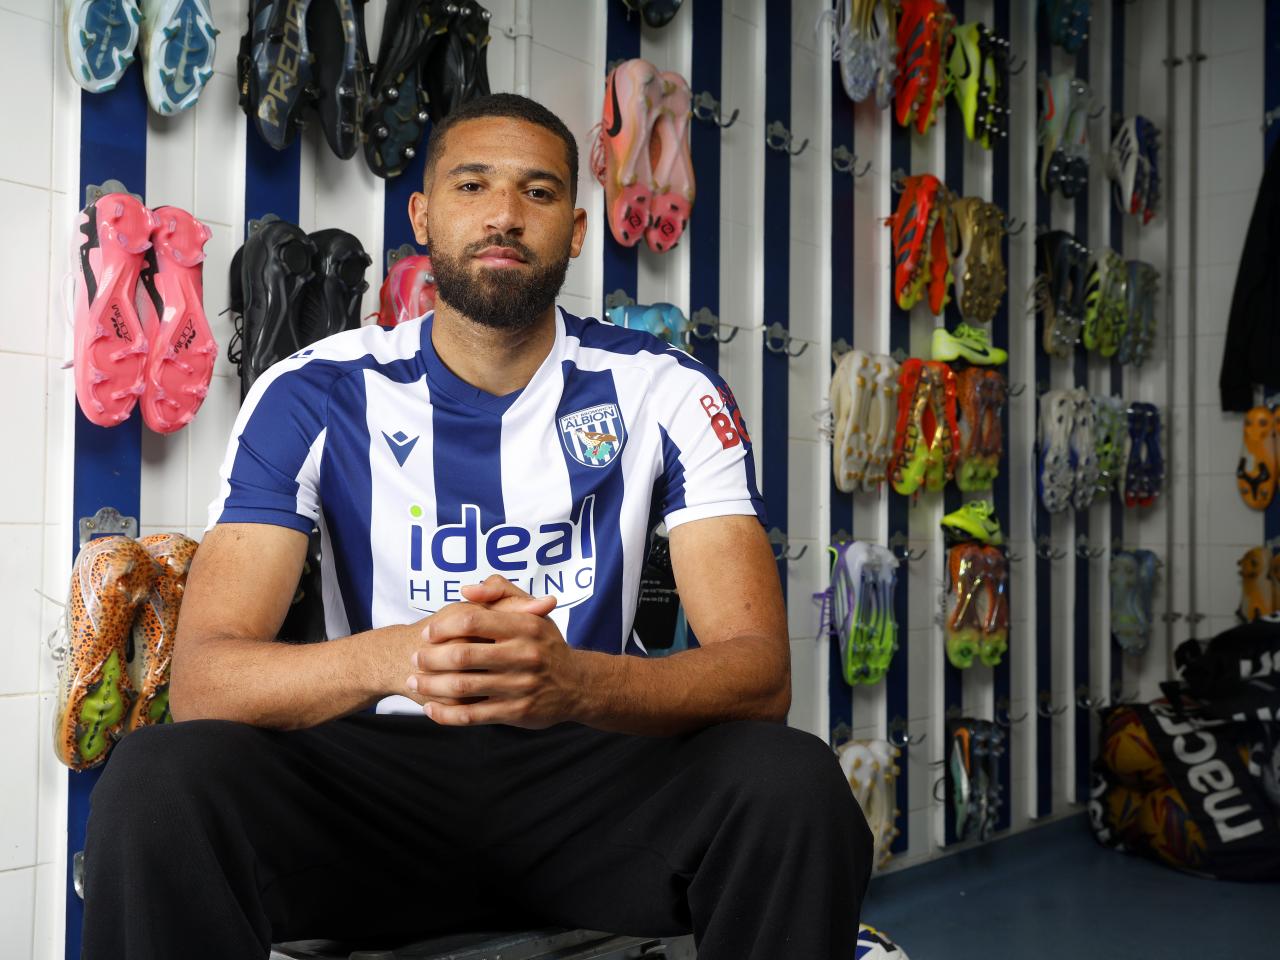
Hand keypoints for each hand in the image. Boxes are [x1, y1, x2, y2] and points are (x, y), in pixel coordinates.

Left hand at [406, 577, 578, 726]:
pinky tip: (431, 709)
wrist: (578, 685)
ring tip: (415, 682)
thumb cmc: (545, 645)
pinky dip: (446, 713)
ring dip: (431, 685)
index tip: (427, 632)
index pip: (472, 620)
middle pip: (462, 655)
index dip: (442, 626)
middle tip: (414, 658)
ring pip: (463, 687)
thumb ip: (500, 593)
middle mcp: (524, 655)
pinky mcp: (517, 712)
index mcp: (525, 625)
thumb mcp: (532, 611)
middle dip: (430, 658)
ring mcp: (520, 686)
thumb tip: (466, 590)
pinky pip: (472, 715)